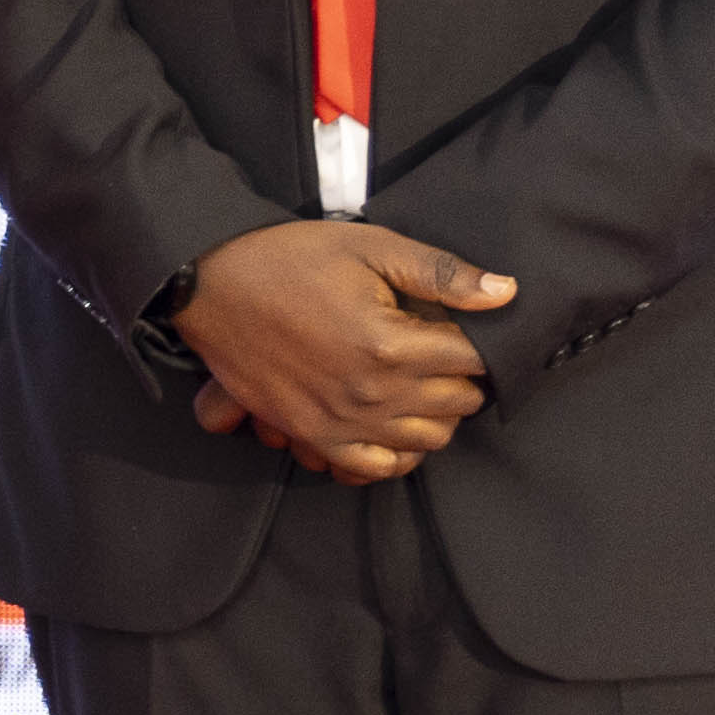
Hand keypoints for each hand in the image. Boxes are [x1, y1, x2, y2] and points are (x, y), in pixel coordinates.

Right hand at [169, 219, 517, 480]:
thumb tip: (507, 293)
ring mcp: (341, 422)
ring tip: (419, 386)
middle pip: (458, 404)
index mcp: (392, 344)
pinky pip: (374, 468)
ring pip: (426, 440)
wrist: (207, 286)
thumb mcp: (370, 247)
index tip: (459, 326)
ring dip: (435, 414)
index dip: (477, 340)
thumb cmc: (289, 259)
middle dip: (461, 377)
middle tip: (440, 353)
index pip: (475, 360)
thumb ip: (442, 273)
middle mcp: (373, 393)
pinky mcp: (312, 435)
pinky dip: (395, 455)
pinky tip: (393, 428)